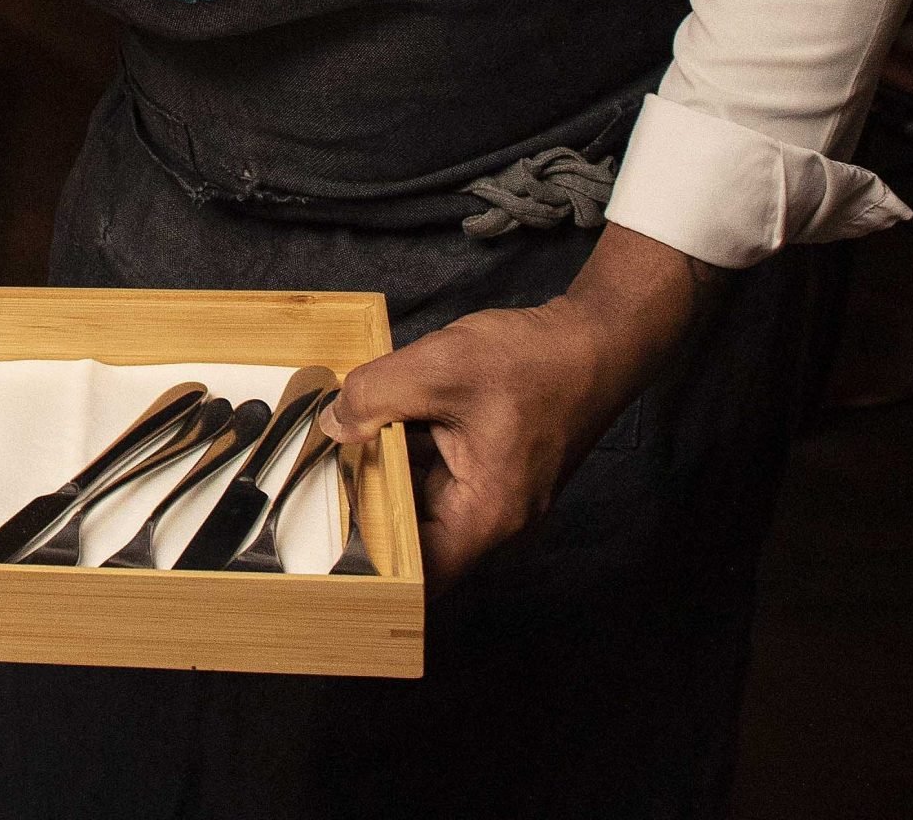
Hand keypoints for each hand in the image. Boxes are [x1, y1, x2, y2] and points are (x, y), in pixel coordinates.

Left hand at [322, 223, 721, 589]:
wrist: (596, 341)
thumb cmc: (534, 362)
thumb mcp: (437, 369)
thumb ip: (374, 397)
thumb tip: (331, 424)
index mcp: (484, 515)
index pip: (419, 572)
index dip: (371, 563)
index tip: (326, 540)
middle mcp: (493, 518)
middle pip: (415, 535)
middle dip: (367, 507)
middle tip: (316, 479)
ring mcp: (495, 494)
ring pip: (423, 499)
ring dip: (386, 473)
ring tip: (337, 444)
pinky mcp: (493, 467)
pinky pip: (438, 472)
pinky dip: (409, 450)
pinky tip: (378, 418)